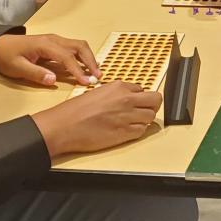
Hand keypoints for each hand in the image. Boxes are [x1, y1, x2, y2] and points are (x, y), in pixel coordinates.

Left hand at [0, 33, 99, 87]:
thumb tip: (53, 79)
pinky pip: (73, 48)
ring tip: (95, 72)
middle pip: (79, 46)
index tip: (86, 82)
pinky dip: (83, 57)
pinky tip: (86, 67)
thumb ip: (35, 73)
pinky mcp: (55, 44)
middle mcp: (54, 40)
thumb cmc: (6, 56)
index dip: (78, 70)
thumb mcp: (17, 68)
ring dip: (89, 58)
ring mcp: (55, 40)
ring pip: (79, 46)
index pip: (67, 57)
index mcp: (45, 45)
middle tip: (98, 76)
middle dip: (91, 61)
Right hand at [30, 82, 162, 156]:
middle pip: (156, 100)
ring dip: (145, 120)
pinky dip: (138, 131)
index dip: (140, 97)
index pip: (143, 89)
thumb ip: (116, 94)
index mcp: (119, 87)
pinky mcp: (125, 133)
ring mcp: (128, 116)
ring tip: (133, 122)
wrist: (64, 126)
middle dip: (152, 106)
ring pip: (151, 117)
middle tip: (145, 111)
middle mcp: (127, 99)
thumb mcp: (97, 92)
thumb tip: (127, 98)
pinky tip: (127, 131)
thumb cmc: (74, 111)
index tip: (136, 102)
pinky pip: (142, 131)